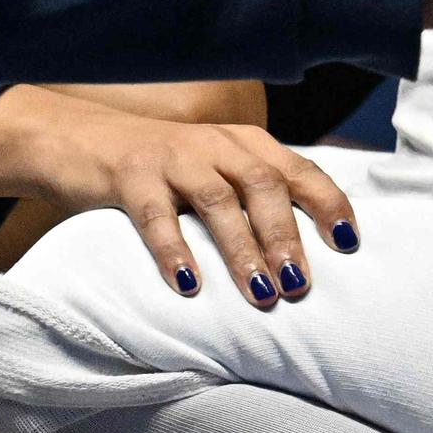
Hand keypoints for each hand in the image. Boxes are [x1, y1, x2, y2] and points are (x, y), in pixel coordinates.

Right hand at [0, 85, 356, 308]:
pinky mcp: (130, 175)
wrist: (83, 138)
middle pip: (262, 186)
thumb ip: (257, 199)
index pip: (299, 170)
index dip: (327, 204)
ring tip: (261, 294)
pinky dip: (175, 250)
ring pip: (217, 201)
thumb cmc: (165, 168)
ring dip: (243, 249)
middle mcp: (215, 144)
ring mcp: (171, 157)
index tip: (349, 244)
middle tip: (300, 285)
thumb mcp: (217, 171)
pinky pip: (155, 215)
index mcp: (246, 143)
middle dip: (285, 236)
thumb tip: (306, 261)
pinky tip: (188, 285)